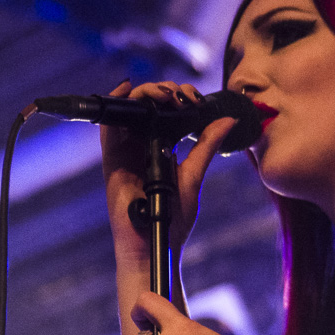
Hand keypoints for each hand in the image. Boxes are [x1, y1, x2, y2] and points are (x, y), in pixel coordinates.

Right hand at [100, 80, 237, 263]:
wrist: (156, 245)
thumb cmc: (174, 219)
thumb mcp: (194, 175)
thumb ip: (206, 146)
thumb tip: (227, 120)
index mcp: (163, 150)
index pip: (168, 114)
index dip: (179, 99)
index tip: (196, 98)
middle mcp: (142, 148)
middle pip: (148, 108)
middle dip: (164, 92)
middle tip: (181, 95)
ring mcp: (126, 153)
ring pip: (129, 113)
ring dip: (143, 95)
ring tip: (162, 93)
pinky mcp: (111, 161)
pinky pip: (107, 129)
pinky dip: (114, 107)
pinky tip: (126, 89)